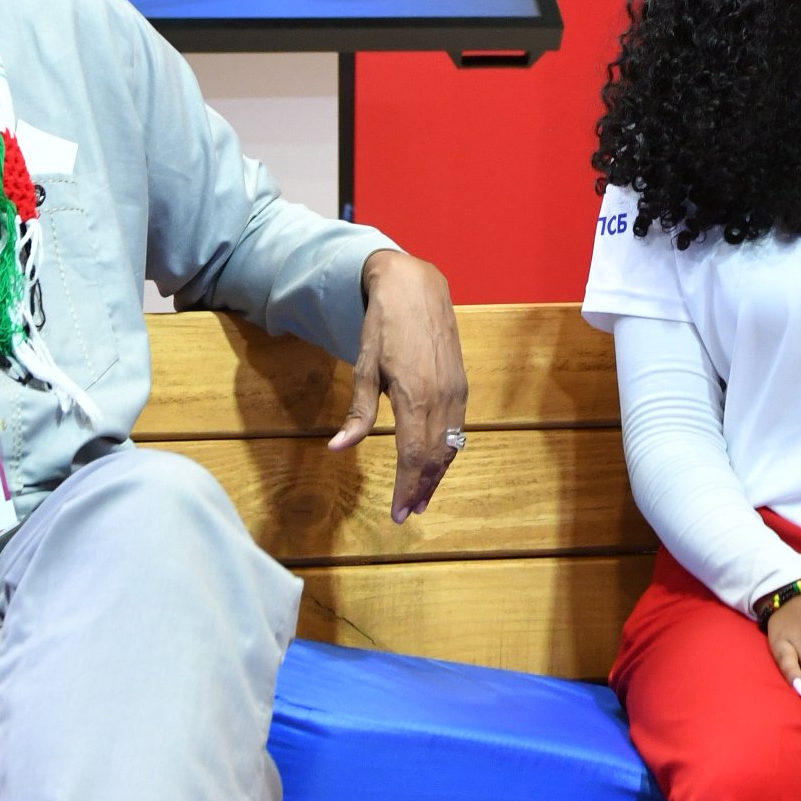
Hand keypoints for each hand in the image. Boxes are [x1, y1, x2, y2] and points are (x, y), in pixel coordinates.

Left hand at [333, 247, 469, 518]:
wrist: (416, 287)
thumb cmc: (384, 325)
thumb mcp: (364, 367)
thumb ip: (358, 412)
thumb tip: (338, 448)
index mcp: (415, 396)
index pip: (413, 456)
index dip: (407, 488)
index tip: (399, 513)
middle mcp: (442, 398)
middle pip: (435, 457)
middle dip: (423, 488)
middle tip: (410, 512)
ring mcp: (456, 391)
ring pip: (451, 445)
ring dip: (438, 474)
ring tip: (423, 496)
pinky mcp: (462, 385)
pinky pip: (457, 429)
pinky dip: (447, 451)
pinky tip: (436, 461)